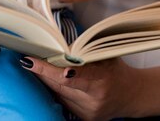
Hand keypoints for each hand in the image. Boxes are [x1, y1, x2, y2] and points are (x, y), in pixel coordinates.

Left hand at [22, 57, 139, 119]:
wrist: (132, 95)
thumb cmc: (118, 70)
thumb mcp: (107, 56)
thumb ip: (87, 52)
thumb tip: (60, 46)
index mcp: (102, 80)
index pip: (71, 76)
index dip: (51, 70)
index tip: (33, 63)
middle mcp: (94, 100)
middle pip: (60, 86)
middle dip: (43, 72)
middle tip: (28, 60)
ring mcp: (88, 112)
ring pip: (59, 95)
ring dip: (48, 81)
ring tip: (36, 67)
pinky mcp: (84, 119)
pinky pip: (64, 102)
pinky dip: (57, 91)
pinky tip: (51, 81)